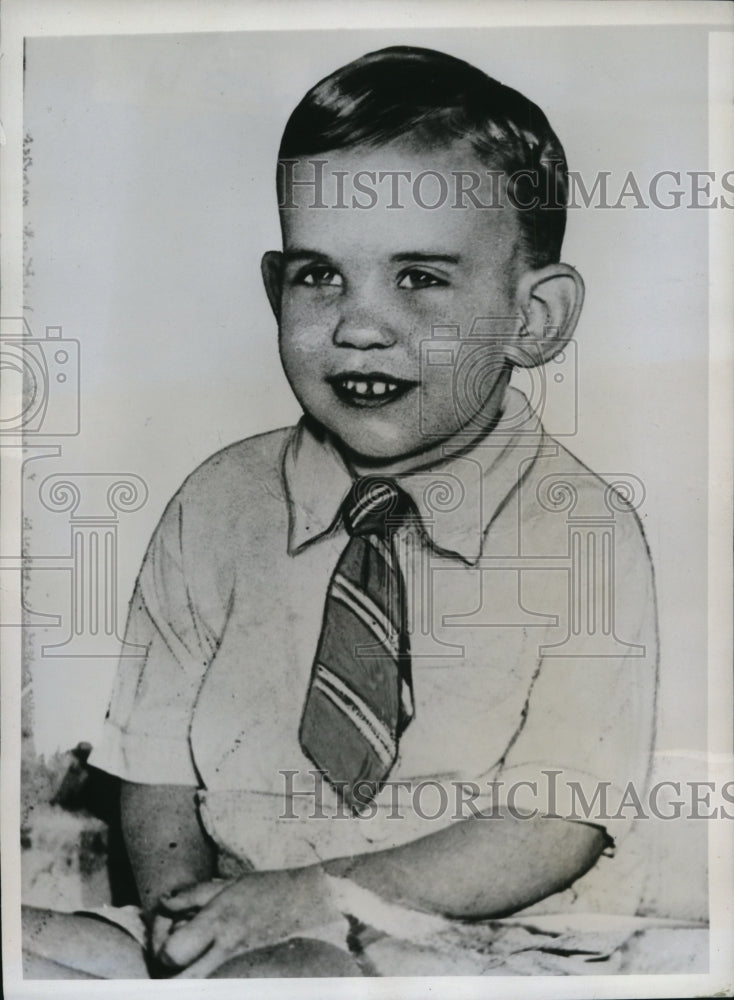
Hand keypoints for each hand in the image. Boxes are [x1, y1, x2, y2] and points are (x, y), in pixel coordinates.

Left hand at [154, 867, 339, 978]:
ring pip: (201, 987)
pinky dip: (212, 980)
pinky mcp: (251, 975)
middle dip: (171, 977)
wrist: (308, 901)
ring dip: (192, 978)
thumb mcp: (228, 884)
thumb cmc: (268, 889)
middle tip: (174, 961)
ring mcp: (239, 966)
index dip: (161, 949)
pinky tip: (213, 967)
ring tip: (194, 963)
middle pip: (182, 982)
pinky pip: (221, 985)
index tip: (169, 939)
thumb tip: (164, 903)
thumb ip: (192, 896)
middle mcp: (225, 948)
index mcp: (216, 921)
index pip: (172, 953)